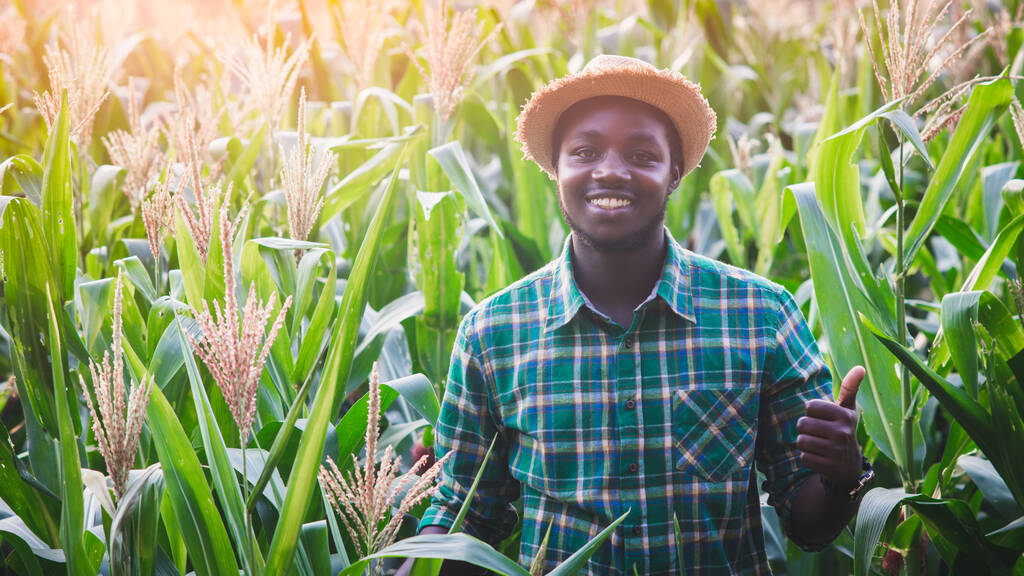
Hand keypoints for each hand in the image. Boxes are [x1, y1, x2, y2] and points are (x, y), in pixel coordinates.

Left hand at [796, 366, 864, 487]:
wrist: (849, 466)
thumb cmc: (843, 430)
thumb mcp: (847, 410)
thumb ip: (850, 388)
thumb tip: (860, 367)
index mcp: (845, 415)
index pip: (810, 406)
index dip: (811, 412)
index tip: (822, 418)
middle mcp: (843, 432)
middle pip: (802, 424)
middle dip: (806, 429)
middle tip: (819, 434)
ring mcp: (837, 451)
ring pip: (801, 441)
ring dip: (805, 444)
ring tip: (819, 445)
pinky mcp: (829, 467)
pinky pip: (803, 457)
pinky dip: (807, 458)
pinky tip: (820, 458)